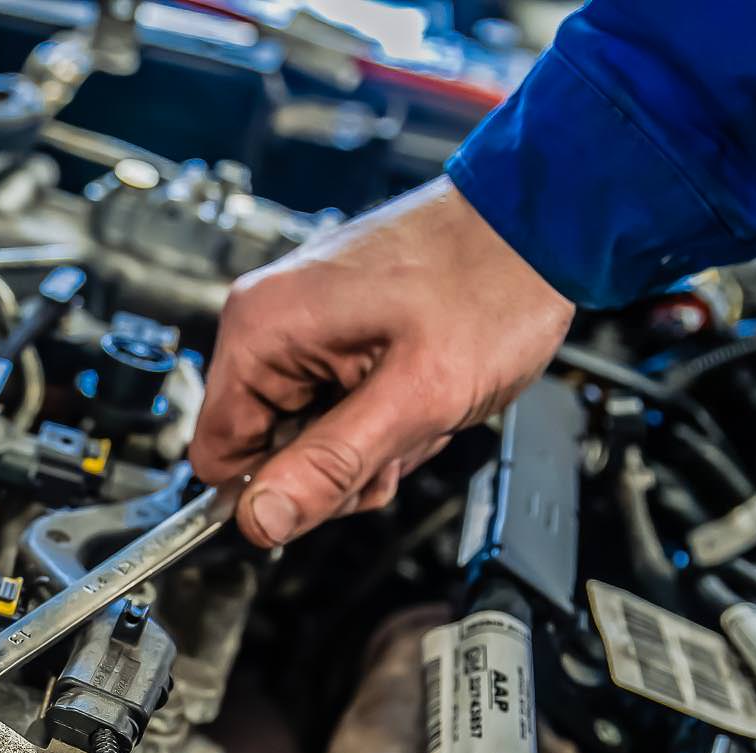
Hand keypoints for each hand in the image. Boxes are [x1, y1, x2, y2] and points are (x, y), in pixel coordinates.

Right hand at [189, 177, 574, 546]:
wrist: (537, 229)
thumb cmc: (489, 286)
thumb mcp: (414, 398)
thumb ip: (330, 465)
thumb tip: (258, 520)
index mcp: (263, 329)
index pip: (217, 455)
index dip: (273, 488)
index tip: (334, 483)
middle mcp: (268, 319)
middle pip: (265, 448)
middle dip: (333, 464)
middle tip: (396, 438)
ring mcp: (300, 320)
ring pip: (304, 431)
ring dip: (363, 442)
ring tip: (416, 408)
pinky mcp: (331, 325)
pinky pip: (331, 400)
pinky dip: (375, 413)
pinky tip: (414, 391)